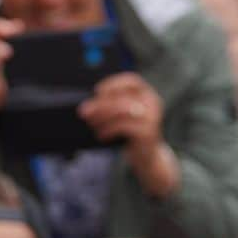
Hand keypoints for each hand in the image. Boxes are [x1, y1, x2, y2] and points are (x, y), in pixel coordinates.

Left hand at [78, 73, 177, 195]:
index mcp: (147, 94)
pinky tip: (100, 135)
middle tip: (84, 111)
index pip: (132, 80)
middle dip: (101, 104)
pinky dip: (108, 129)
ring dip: (103, 116)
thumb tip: (89, 105)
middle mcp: (152, 103)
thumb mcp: (125, 115)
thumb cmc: (132, 132)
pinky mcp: (148, 132)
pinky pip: (124, 127)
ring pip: (123, 110)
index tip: (97, 91)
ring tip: (91, 123)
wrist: (148, 156)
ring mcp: (152, 117)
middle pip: (123, 97)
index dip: (114, 83)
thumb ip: (114, 105)